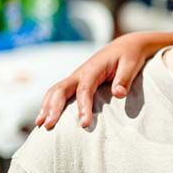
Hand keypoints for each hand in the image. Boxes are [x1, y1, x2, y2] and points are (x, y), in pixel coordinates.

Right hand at [35, 31, 172, 128]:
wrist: (126, 45)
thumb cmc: (130, 56)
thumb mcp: (131, 65)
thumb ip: (124, 79)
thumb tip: (119, 94)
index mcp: (94, 69)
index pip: (84, 89)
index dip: (82, 107)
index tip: (83, 124)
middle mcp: (80, 72)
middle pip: (61, 89)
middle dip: (53, 108)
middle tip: (48, 126)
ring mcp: (76, 77)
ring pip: (55, 90)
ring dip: (46, 106)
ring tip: (40, 125)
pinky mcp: (76, 81)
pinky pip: (58, 92)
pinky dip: (49, 103)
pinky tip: (44, 117)